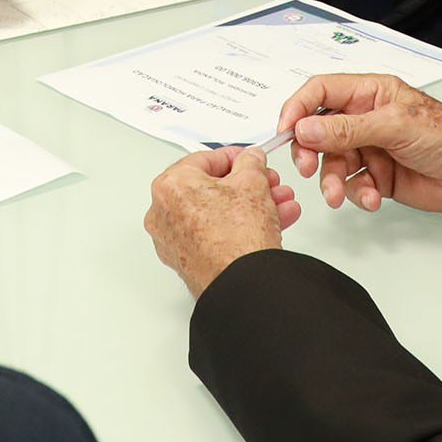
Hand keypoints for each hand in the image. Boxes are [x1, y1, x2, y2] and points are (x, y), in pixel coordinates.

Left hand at [144, 148, 299, 297]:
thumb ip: (251, 163)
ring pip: (216, 214)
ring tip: (278, 204)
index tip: (249, 159)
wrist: (242, 284)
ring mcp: (173, 241)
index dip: (234, 157)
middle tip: (267, 183)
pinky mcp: (187, 262)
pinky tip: (270, 223)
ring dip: (251, 206)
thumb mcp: (252, 182)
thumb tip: (250, 160)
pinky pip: (215, 235)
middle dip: (247, 185)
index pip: (204, 160)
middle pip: (211, 189)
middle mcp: (163, 214)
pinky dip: (239, 227)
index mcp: (169, 186)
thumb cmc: (236, 238)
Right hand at [273, 73, 441, 215]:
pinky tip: (374, 199)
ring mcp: (371, 147)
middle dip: (311, 152)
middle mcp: (366, 117)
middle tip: (308, 169)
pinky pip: (352, 184)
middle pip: (319, 130)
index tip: (284, 132)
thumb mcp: (395, 127)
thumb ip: (348, 129)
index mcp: (370, 92)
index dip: (297, 109)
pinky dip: (357, 194)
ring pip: (333, 163)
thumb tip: (306, 128)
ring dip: (334, 181)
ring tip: (342, 196)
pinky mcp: (378, 176)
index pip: (320, 92)